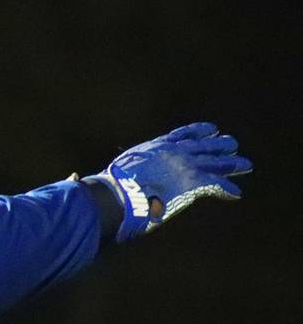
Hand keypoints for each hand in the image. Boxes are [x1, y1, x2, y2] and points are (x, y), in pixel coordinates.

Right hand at [90, 122, 250, 242]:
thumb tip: (77, 180)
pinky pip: (217, 185)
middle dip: (219, 145)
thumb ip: (107, 176)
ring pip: (216, 161)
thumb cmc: (111, 187)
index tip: (211, 129)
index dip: (198, 131)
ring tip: (245, 163)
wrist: (120, 194)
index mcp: (156, 148)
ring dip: (231, 164)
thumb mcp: (111, 174)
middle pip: (203, 145)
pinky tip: (236, 193)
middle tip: (232, 143)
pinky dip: (227, 189)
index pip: (182, 134)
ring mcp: (186, 166)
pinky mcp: (194, 182)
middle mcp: (175, 152)